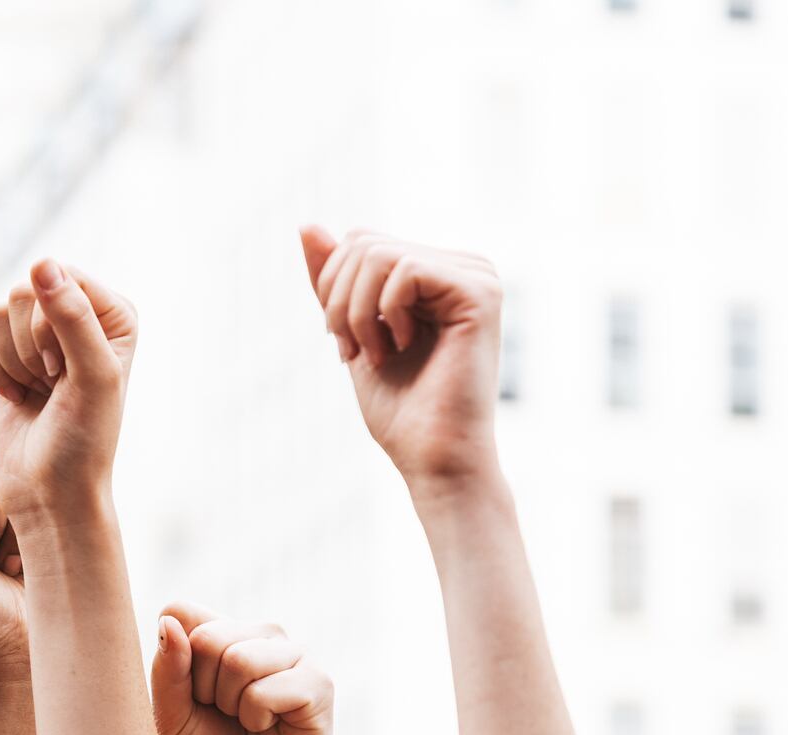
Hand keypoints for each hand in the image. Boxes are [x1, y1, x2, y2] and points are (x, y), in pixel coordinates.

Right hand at [0, 261, 136, 523]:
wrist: (50, 493)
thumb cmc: (84, 442)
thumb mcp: (93, 377)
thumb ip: (73, 317)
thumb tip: (40, 263)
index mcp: (112, 313)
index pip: (59, 278)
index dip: (50, 324)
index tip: (66, 371)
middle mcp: (75, 316)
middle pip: (22, 293)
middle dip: (28, 346)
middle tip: (52, 385)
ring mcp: (37, 335)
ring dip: (11, 362)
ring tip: (38, 393)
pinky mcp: (4, 354)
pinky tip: (17, 398)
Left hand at [151, 605, 335, 734]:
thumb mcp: (172, 720)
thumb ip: (166, 671)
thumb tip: (170, 622)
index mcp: (221, 632)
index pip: (180, 611)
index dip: (174, 660)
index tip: (190, 697)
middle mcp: (258, 634)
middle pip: (207, 637)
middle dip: (203, 690)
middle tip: (224, 715)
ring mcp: (292, 654)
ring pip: (238, 659)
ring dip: (232, 705)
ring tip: (249, 721)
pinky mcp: (318, 682)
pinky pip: (268, 688)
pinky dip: (258, 717)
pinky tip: (272, 727)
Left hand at [300, 227, 501, 497]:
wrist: (433, 458)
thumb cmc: (400, 408)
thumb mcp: (350, 331)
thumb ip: (334, 279)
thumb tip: (307, 223)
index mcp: (438, 271)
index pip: (360, 241)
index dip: (333, 290)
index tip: (346, 345)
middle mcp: (464, 265)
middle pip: (364, 241)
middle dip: (339, 303)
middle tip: (355, 352)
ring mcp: (477, 274)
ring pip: (377, 253)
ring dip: (357, 313)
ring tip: (377, 354)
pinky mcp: (481, 290)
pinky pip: (403, 269)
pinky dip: (384, 314)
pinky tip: (403, 347)